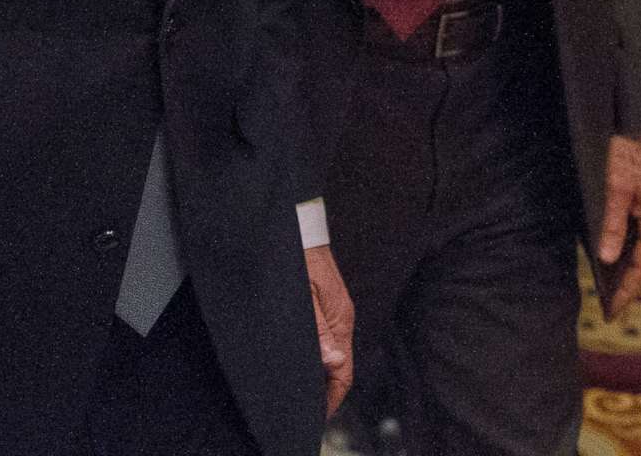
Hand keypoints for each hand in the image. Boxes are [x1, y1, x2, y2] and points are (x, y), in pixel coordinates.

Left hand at [304, 242, 353, 415]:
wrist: (297, 225)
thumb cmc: (297, 257)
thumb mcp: (303, 295)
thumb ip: (318, 329)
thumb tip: (333, 361)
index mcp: (340, 320)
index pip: (343, 373)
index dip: (330, 398)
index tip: (315, 414)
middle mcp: (342, 318)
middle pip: (339, 368)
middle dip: (324, 391)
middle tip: (303, 408)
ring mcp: (336, 311)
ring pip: (333, 354)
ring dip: (320, 375)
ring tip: (301, 391)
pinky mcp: (327, 304)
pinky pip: (328, 340)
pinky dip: (317, 358)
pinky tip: (303, 362)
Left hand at [596, 133, 640, 318]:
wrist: (634, 122)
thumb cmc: (625, 152)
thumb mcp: (615, 188)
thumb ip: (612, 224)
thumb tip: (607, 259)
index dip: (628, 289)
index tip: (613, 310)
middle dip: (629, 285)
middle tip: (610, 309)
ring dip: (627, 270)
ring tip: (608, 291)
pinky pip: (637, 235)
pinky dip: (626, 251)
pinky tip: (611, 260)